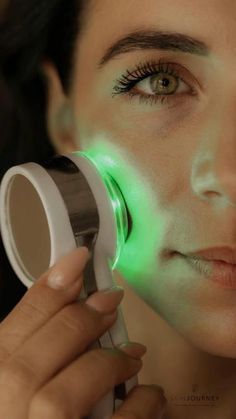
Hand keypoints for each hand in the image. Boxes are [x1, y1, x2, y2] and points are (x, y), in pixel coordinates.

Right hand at [0, 247, 166, 417]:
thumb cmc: (17, 412)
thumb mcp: (9, 380)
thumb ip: (25, 350)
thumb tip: (63, 306)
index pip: (20, 319)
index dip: (52, 284)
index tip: (77, 259)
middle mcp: (6, 406)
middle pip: (48, 347)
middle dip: (83, 317)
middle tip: (109, 300)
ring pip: (70, 393)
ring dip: (108, 363)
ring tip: (132, 354)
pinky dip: (138, 410)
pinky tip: (149, 396)